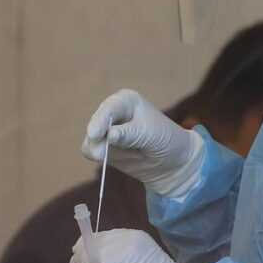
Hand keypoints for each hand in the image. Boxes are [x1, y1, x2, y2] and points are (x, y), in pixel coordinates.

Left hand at [70, 230, 194, 262]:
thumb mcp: (145, 259)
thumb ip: (122, 255)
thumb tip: (96, 260)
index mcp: (134, 236)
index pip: (102, 236)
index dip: (93, 248)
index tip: (91, 260)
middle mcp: (122, 242)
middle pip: (90, 244)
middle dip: (84, 259)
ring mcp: (112, 258)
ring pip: (83, 259)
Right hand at [81, 89, 204, 197]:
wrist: (172, 162)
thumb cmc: (165, 140)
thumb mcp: (150, 134)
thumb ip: (129, 134)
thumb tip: (109, 135)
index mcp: (126, 101)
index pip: (109, 108)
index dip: (100, 121)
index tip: (95, 134)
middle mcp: (112, 112)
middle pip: (95, 124)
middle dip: (100, 140)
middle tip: (107, 154)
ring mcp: (105, 130)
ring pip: (90, 140)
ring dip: (102, 151)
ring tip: (126, 154)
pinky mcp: (101, 147)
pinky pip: (90, 152)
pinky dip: (100, 157)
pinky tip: (119, 158)